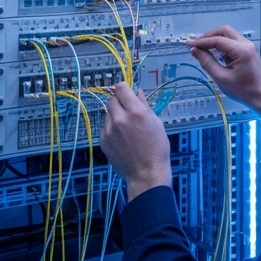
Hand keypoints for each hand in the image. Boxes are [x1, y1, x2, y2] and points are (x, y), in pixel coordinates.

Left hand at [101, 83, 171, 199]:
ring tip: (128, 129)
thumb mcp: (157, 123)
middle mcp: (119, 118)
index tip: (127, 92)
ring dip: (116, 115)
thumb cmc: (157, 148)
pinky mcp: (103, 141)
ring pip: (108, 114)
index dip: (124, 88)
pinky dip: (112, 129)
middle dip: (120, 102)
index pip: (121, 88)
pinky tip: (123, 139)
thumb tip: (138, 92)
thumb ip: (145, 105)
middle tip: (130, 112)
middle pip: (112, 99)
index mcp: (136, 112)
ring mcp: (109, 130)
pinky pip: (105, 127)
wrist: (146, 173)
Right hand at [187, 26, 260, 127]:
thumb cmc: (241, 90)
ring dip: (216, 40)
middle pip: (224, 31)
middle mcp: (247, 44)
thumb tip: (194, 50)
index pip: (218, 40)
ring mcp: (249, 47)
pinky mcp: (248, 51)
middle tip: (197, 45)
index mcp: (241, 50)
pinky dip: (222, 45)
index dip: (202, 41)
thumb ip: (207, 62)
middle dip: (209, 36)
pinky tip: (215, 55)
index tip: (189, 45)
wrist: (259, 96)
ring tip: (204, 50)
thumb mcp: (221, 77)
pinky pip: (233, 42)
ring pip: (229, 35)